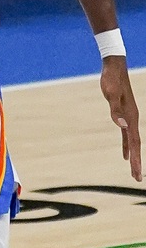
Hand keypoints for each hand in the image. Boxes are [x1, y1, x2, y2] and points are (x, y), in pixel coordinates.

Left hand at [100, 56, 141, 180]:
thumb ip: (115, 111)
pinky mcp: (123, 115)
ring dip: (133, 156)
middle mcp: (132, 119)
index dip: (135, 159)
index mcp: (131, 117)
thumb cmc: (110, 80)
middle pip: (136, 146)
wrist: (114, 68)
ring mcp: (129, 118)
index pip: (134, 143)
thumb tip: (122, 126)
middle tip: (137, 179)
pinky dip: (126, 146)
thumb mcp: (110, 94)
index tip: (135, 173)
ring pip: (132, 142)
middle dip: (136, 163)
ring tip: (133, 170)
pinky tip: (124, 154)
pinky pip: (127, 136)